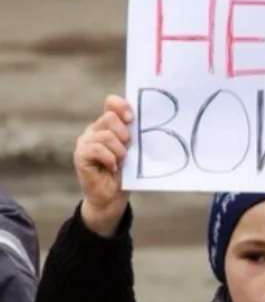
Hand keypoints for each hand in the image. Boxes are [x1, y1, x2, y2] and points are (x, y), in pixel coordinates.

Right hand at [74, 95, 132, 235]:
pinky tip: (113, 168)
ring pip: (105, 135)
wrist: (112, 198)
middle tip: (128, 149)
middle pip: (109, 118)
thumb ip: (136, 137)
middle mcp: (95, 130)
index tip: (132, 118)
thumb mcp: (134, 152)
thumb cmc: (126, 174)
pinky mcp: (80, 155)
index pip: (111, 103)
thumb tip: (147, 124)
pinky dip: (109, 158)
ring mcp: (85, 142)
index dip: (121, 105)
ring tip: (121, 162)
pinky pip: (96, 149)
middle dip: (124, 134)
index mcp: (109, 125)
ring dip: (118, 150)